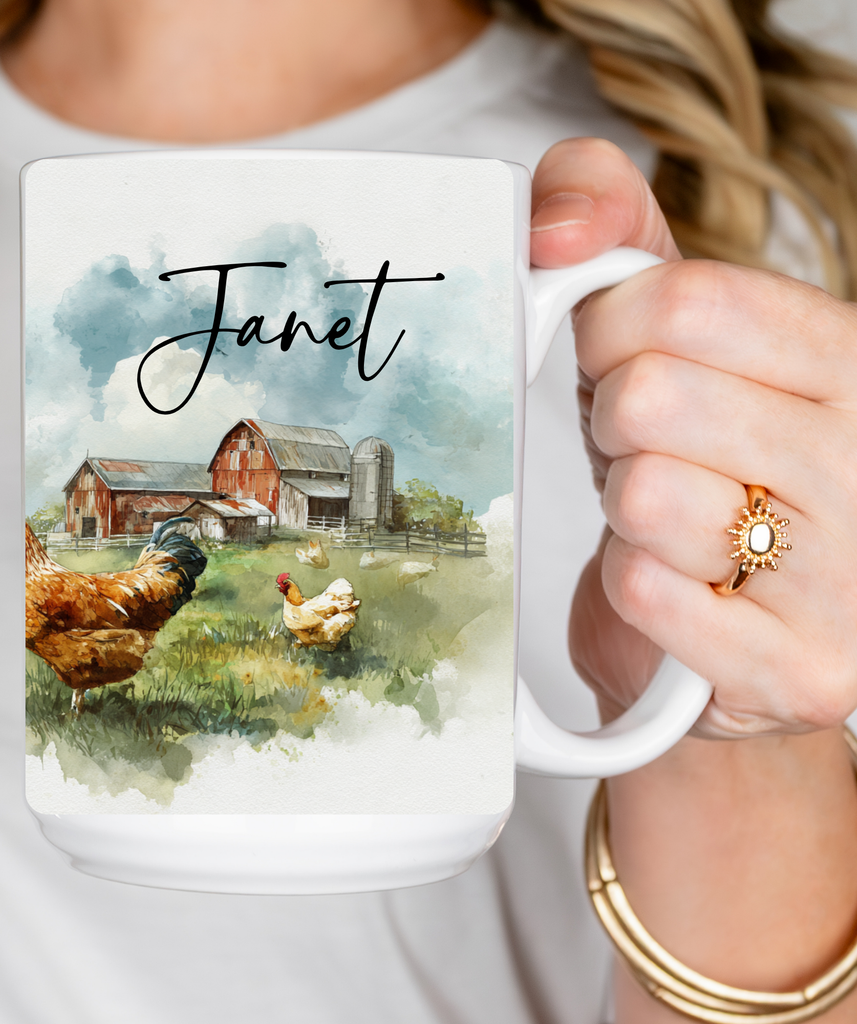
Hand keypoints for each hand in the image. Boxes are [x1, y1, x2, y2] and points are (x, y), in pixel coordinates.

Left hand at [532, 138, 856, 736]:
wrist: (736, 631)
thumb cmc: (703, 465)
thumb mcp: (674, 330)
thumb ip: (616, 231)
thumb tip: (553, 228)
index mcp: (851, 363)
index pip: (683, 303)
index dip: (610, 332)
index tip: (618, 362)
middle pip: (651, 399)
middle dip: (614, 424)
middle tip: (645, 451)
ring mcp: (850, 580)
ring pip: (643, 497)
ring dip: (625, 509)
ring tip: (668, 518)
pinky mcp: (800, 670)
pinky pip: (644, 589)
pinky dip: (630, 583)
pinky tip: (671, 585)